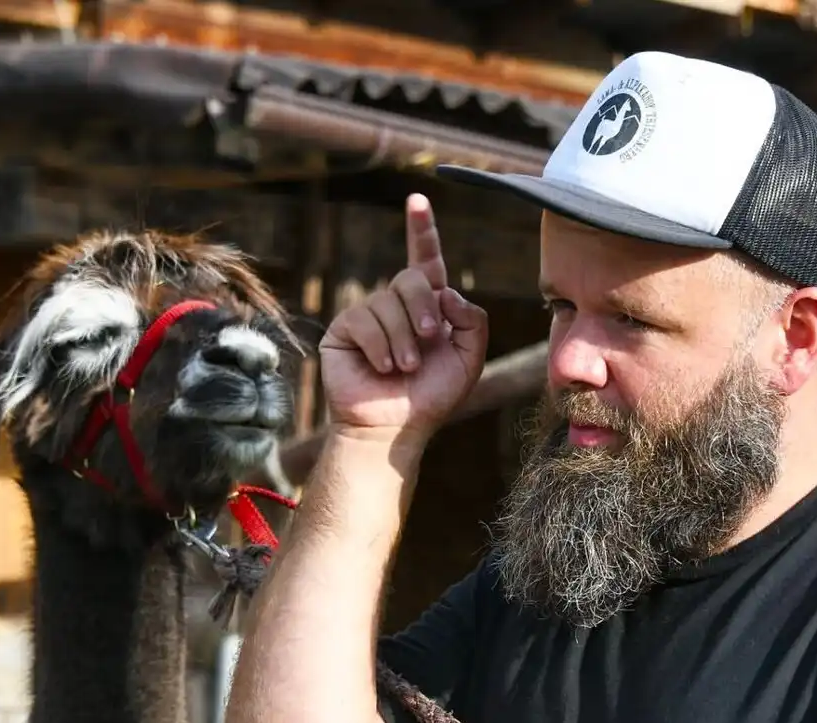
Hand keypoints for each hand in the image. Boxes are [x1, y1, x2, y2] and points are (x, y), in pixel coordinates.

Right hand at [318, 193, 488, 444]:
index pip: (426, 261)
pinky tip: (382, 368)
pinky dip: (380, 347)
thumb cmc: (431, 398)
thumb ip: (472, 320)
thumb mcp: (468, 358)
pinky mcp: (344, 330)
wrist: (395, 429)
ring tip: (404, 369)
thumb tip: (445, 291)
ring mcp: (368, 316)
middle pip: (413, 277)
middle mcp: (396, 306)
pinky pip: (364, 320)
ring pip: (388, 301)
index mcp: (428, 308)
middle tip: (428, 342)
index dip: (421, 230)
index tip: (417, 199)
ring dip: (403, 339)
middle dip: (424, 309)